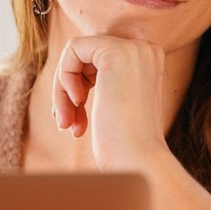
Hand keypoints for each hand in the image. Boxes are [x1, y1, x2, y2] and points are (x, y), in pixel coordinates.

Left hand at [51, 35, 169, 170]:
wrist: (139, 161)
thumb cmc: (125, 147)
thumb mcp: (116, 108)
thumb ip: (106, 85)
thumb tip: (75, 75)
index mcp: (148, 63)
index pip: (98, 61)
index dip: (79, 87)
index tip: (73, 118)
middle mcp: (145, 50)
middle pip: (85, 57)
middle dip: (67, 90)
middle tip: (65, 122)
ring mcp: (132, 48)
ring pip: (76, 55)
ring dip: (62, 91)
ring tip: (66, 122)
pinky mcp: (114, 51)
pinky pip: (73, 50)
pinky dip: (64, 79)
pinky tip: (75, 104)